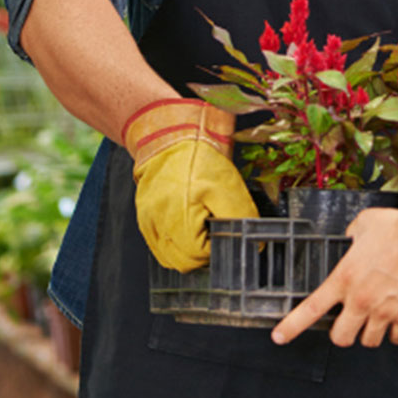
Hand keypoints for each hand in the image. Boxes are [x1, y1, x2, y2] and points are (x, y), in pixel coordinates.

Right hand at [124, 99, 259, 271]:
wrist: (170, 135)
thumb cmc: (199, 160)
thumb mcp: (230, 188)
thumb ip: (241, 219)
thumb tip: (253, 246)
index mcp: (178, 221)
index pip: (200, 256)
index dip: (217, 246)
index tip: (222, 228)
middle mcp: (157, 226)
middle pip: (184, 262)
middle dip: (203, 252)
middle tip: (214, 229)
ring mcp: (147, 222)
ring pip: (169, 257)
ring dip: (188, 250)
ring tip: (199, 227)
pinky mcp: (143, 217)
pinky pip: (158, 245)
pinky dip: (173, 243)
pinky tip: (185, 227)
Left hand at [271, 207, 397, 347]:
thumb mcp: (365, 224)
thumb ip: (353, 234)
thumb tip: (352, 236)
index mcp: (344, 279)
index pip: (311, 309)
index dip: (292, 326)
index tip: (280, 336)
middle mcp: (361, 300)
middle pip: (341, 338)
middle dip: (343, 333)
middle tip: (349, 324)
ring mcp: (384, 311)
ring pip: (369, 341)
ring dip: (371, 334)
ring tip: (376, 322)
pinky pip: (397, 338)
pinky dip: (397, 333)